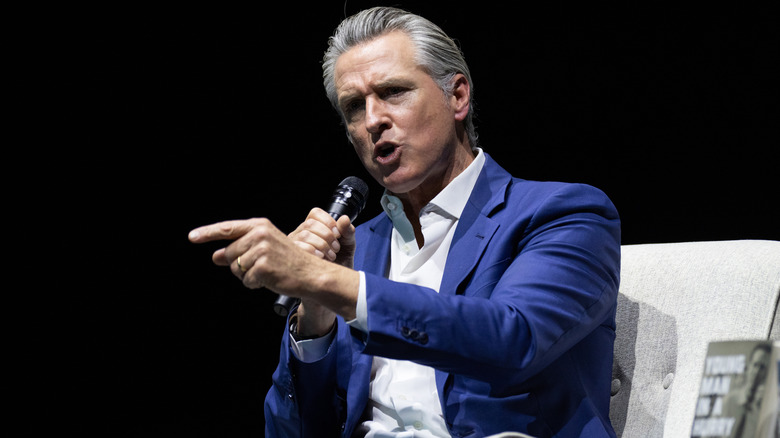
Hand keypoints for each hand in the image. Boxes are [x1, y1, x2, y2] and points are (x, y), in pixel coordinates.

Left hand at [188, 217, 315, 291]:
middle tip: (260, 267)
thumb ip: (239, 250)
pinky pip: (246, 281)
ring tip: (268, 272)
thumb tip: (216, 256)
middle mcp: (260, 235)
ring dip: (248, 276)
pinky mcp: (263, 267)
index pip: (228, 228)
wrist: (311, 274)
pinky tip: (270, 279)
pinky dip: (255, 284)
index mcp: (260, 226)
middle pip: (229, 254)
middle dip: (238, 265)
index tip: (192, 237)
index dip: (208, 233)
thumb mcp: (264, 249)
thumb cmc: (288, 262)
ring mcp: (261, 250)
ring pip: (236, 269)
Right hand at [287, 208, 356, 335]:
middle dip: (327, 236)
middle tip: (335, 249)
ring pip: (304, 236)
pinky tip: (321, 261)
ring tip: (330, 257)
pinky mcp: (289, 261)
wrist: (329, 291)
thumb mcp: (347, 248)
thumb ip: (348, 233)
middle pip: (310, 224)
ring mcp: (291, 248)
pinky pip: (299, 249)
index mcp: (311, 229)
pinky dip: (315, 253)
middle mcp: (298, 236)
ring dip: (322, 245)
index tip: (338, 235)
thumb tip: (345, 219)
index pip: (314, 214)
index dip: (328, 221)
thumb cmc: (336, 268)